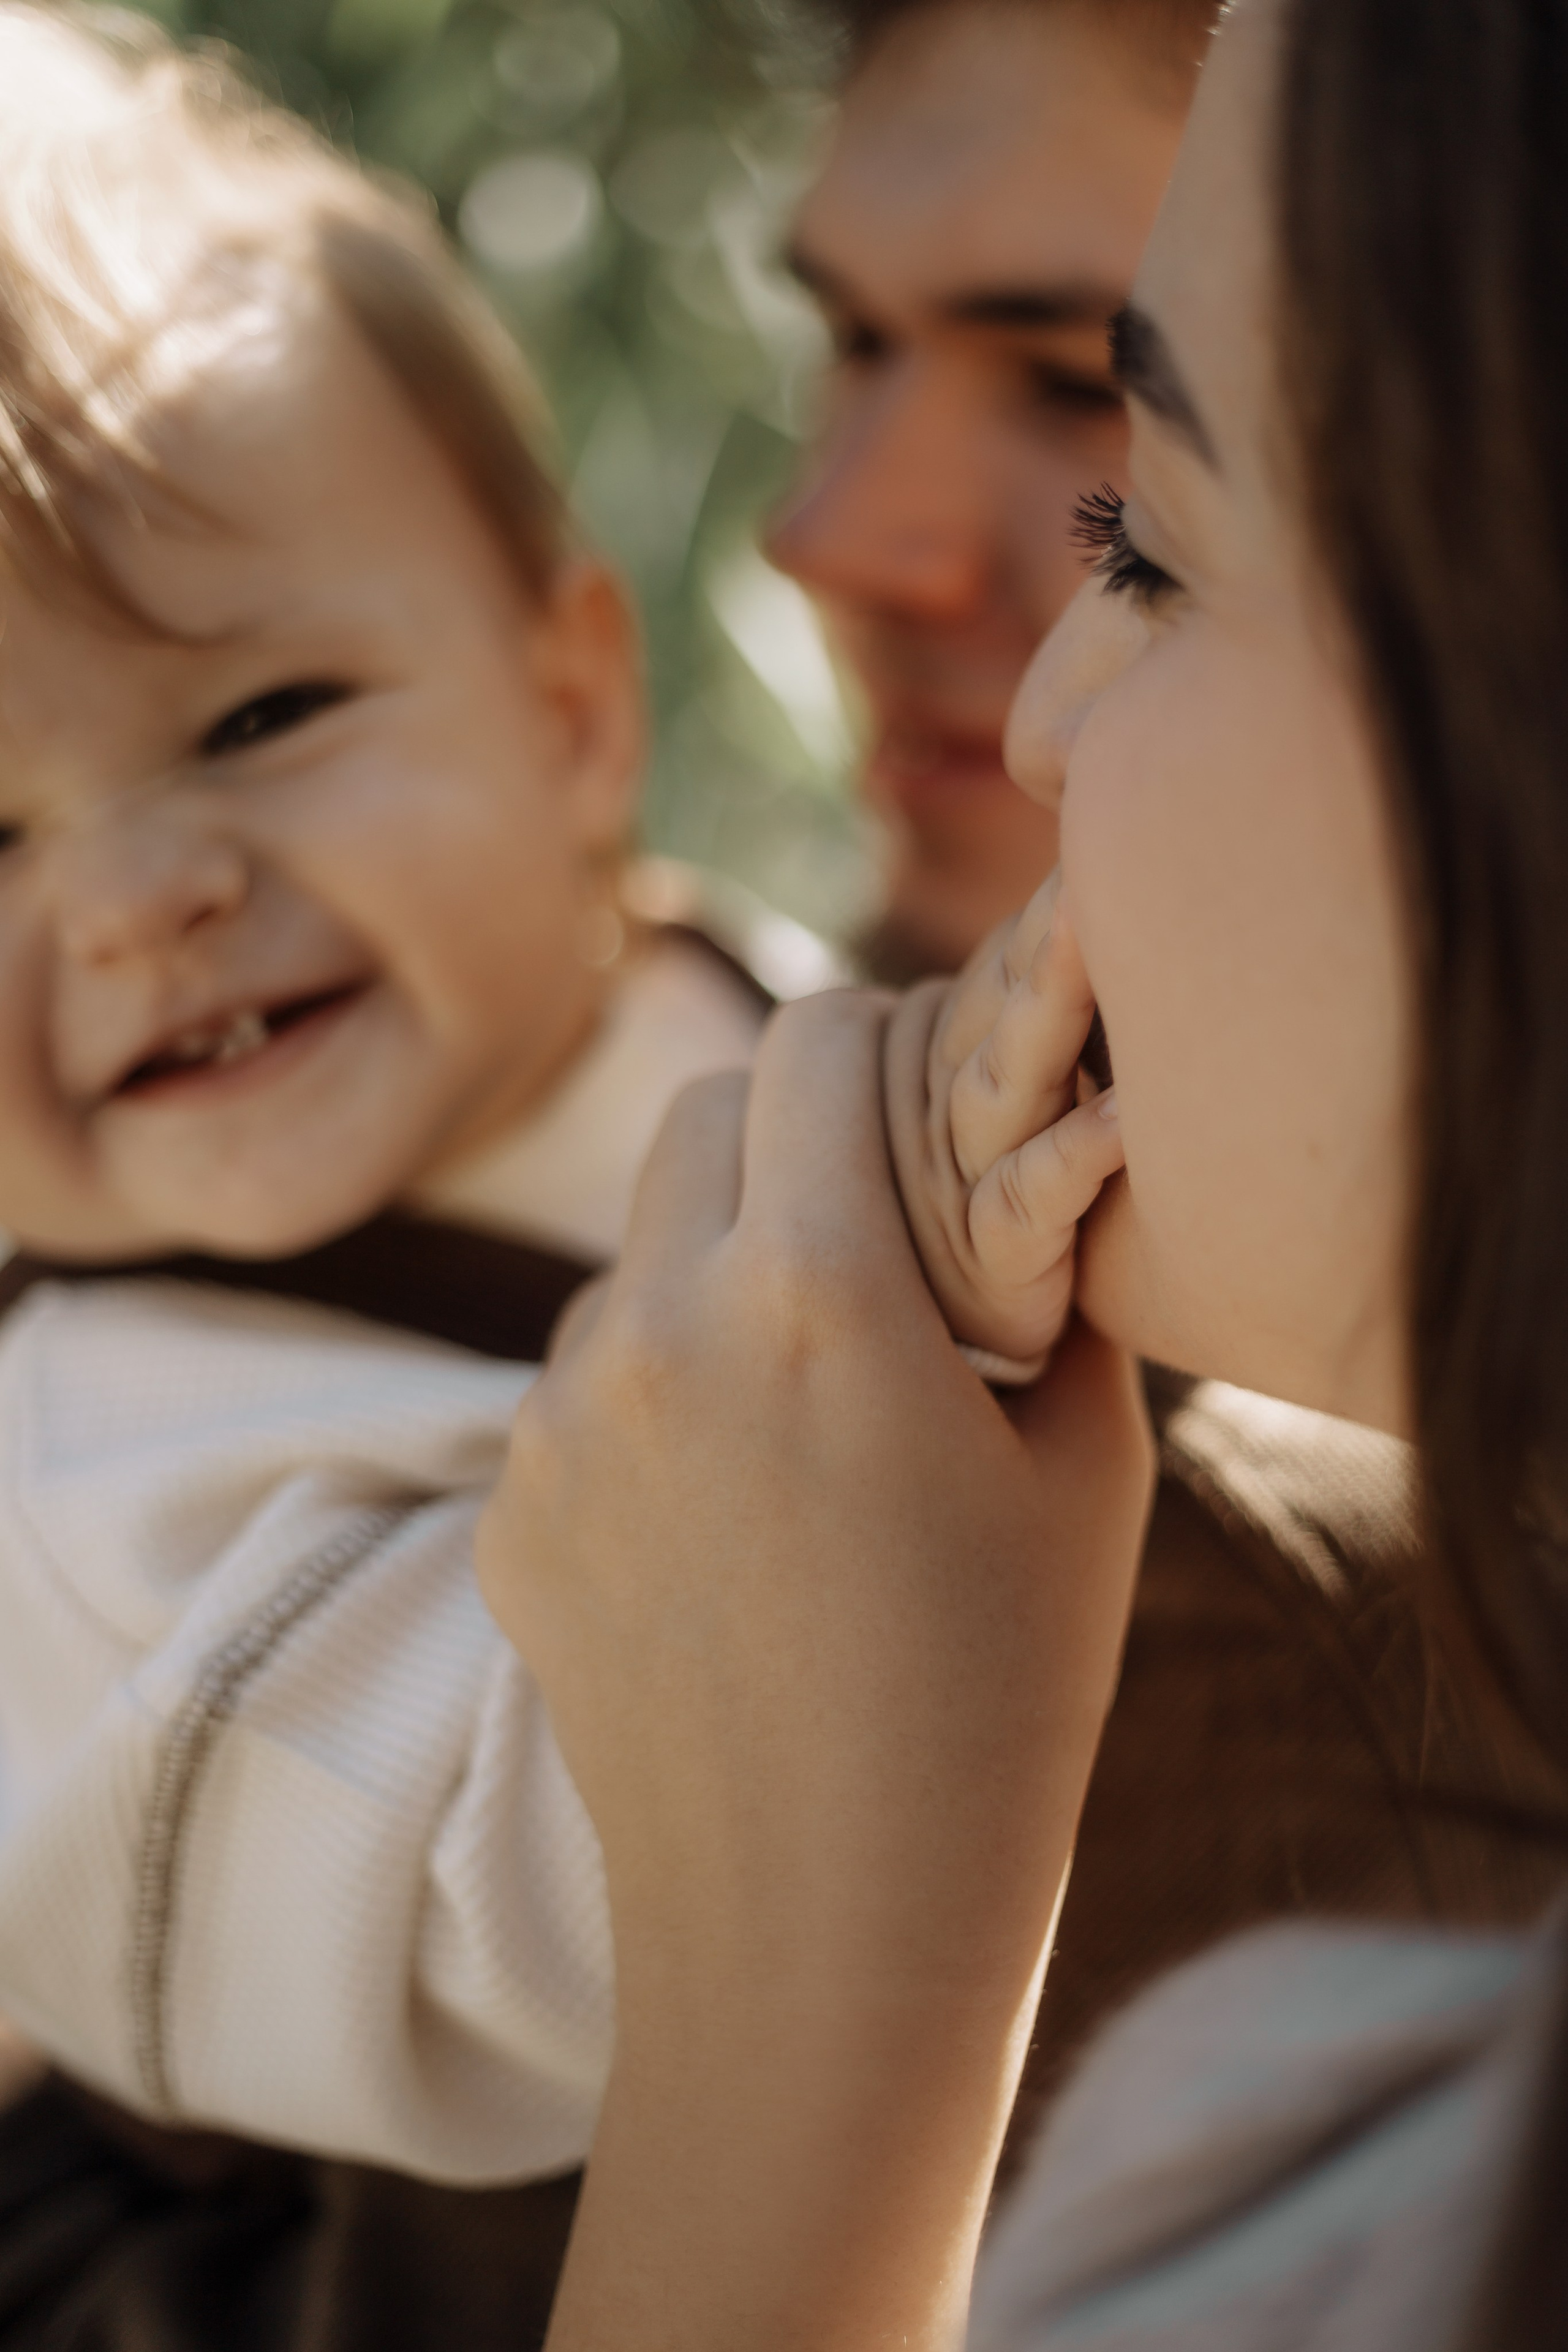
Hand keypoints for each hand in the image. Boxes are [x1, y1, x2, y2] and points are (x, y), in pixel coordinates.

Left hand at [478, 990, 1152, 2350]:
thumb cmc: (998, 1698)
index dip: (875, 1033)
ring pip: (634, 1251)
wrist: (828, 1931)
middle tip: (864, 1214)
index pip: (812, 1038)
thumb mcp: (1084, 1466)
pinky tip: (726, 1513)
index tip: (916, 1075)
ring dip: (714, 1266)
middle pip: (702, 1112)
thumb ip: (1052, 1281)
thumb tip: (1039, 1173)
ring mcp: (559, 1422)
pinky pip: (579, 1382)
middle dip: (788, 1126)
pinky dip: (653, 1391)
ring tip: (801, 1403)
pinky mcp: (505, 1508)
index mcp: (819, 1293)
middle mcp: (659, 1328)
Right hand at [885, 872, 1124, 1376]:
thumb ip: (1034, 1012)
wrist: (959, 1364)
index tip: (1121, 819)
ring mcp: (965, 1180)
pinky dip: (1076, 1155)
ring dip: (1049, 1009)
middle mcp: (949, 1103)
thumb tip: (1108, 901)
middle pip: (995, 1000)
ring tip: (1099, 936)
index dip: (1055, 905)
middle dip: (1045, 932)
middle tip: (1104, 853)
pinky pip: (1031, 1198)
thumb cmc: (999, 1214)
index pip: (1004, 960)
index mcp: (956, 1053)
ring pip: (1002, 1080)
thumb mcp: (1006, 1096)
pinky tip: (1128, 1120)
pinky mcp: (998, 1260)